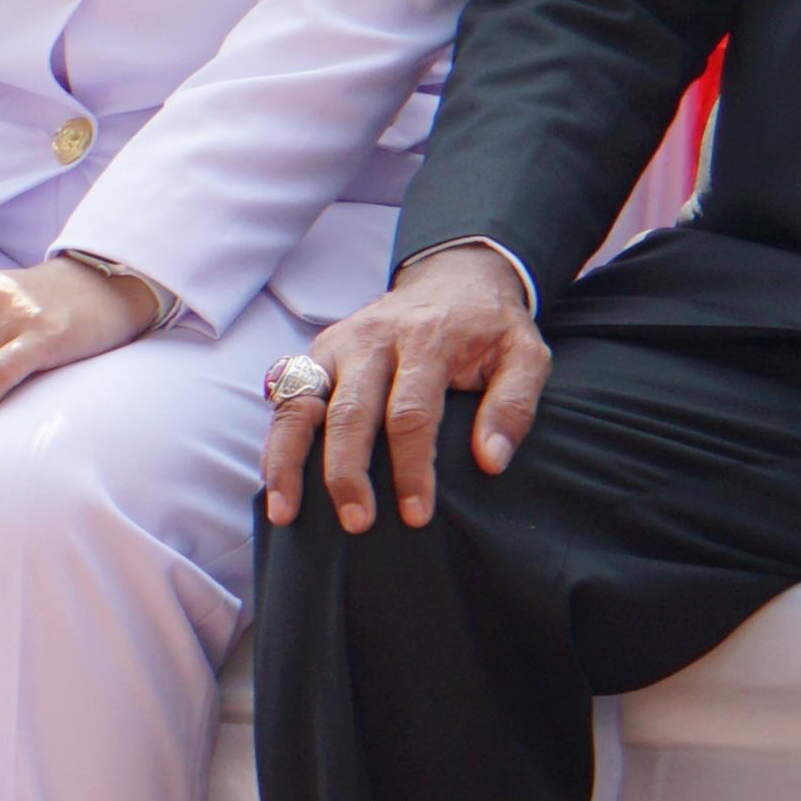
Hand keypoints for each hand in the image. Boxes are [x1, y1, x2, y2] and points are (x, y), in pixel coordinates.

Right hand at [265, 243, 547, 535]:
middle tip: (356, 524)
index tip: (416, 515)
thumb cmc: (489, 327)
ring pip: (300, 403)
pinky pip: (286, 399)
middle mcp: (372, 338)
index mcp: (425, 339)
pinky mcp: (316, 353)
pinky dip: (275, 443)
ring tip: (285, 513)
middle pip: (349, 412)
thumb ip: (514, 405)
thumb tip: (491, 460)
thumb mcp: (524, 354)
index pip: (411, 413)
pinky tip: (276, 486)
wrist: (452, 276)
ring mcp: (336, 344)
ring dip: (289, 461)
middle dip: (347, 472)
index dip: (411, 468)